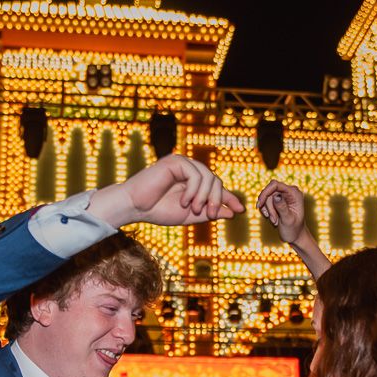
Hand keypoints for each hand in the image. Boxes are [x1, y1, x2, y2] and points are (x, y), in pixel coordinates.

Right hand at [88, 154, 243, 227]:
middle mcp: (190, 170)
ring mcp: (183, 164)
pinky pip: (196, 175)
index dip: (229, 197)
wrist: (136, 207)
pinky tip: (183, 201)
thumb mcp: (191, 215)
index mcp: (193, 182)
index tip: (241, 210)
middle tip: (209, 214)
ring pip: (209, 177)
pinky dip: (194, 190)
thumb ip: (210, 212)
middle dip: (217, 199)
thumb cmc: (158, 211)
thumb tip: (233, 212)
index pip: (217, 187)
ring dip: (205, 196)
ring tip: (193, 209)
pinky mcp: (176, 161)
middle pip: (216, 181)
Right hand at [257, 179, 308, 244]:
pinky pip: (265, 201)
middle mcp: (289, 191)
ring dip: (268, 210)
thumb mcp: (288, 220)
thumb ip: (282, 207)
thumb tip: (276, 196)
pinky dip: (266, 210)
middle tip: (273, 219)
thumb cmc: (294, 229)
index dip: (265, 193)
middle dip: (268, 206)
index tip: (259, 204)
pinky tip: (272, 218)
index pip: (275, 185)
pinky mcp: (278, 199)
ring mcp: (283, 195)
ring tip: (275, 221)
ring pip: (266, 197)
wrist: (295, 235)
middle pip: (269, 191)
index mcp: (294, 193)